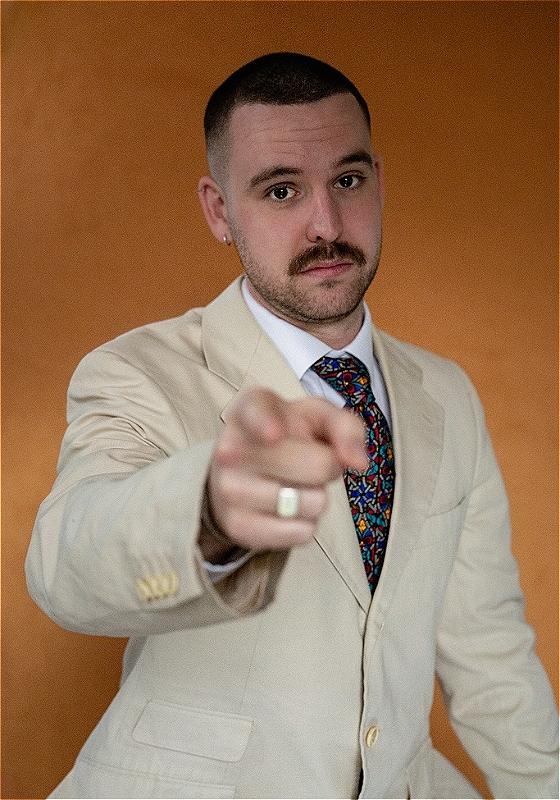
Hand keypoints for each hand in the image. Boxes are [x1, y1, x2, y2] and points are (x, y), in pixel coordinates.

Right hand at [203, 388, 367, 555]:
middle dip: (328, 466)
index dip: (267, 424)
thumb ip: (346, 427)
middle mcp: (230, 447)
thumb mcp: (318, 418)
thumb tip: (357, 462)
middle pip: (316, 466)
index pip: (255, 412)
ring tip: (293, 484)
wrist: (245, 470)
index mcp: (249, 409)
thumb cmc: (289, 437)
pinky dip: (305, 524)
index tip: (274, 434)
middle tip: (310, 461)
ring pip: (311, 503)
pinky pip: (300, 532)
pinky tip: (285, 509)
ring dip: (316, 497)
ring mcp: (228, 489)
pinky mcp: (237, 525)